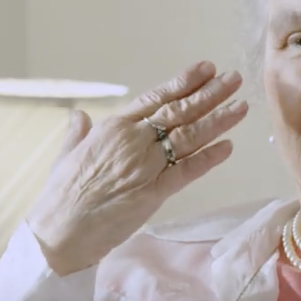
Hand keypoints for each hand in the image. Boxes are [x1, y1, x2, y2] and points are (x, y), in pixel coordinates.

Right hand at [27, 61, 247, 274]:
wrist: (59, 231)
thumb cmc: (59, 196)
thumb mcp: (65, 156)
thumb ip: (77, 133)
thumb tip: (79, 115)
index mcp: (112, 127)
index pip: (156, 97)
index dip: (184, 82)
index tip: (207, 69)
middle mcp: (133, 140)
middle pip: (179, 111)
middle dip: (211, 94)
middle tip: (234, 79)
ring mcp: (146, 166)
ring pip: (189, 136)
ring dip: (218, 120)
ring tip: (241, 106)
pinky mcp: (154, 193)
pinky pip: (188, 171)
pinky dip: (209, 158)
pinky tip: (228, 147)